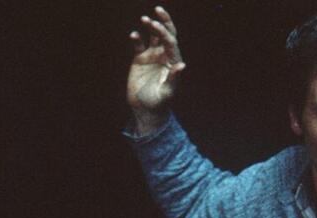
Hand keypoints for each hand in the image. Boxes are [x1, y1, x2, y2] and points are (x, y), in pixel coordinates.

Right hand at [127, 6, 184, 134]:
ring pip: (153, 36)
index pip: (171, 42)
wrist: (145, 110)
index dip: (165, 32)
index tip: (156, 26)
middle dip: (164, 22)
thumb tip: (182, 66)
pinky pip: (138, 44)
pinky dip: (136, 38)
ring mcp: (152, 56)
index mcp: (173, 61)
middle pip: (167, 34)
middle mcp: (164, 56)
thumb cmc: (159, 103)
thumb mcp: (167, 93)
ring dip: (150, 26)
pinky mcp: (140, 59)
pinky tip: (133, 35)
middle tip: (158, 10)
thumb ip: (174, 80)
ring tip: (144, 19)